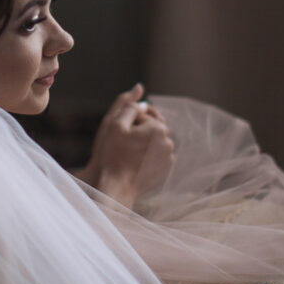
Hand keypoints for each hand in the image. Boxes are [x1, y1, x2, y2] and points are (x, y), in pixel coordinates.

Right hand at [76, 84, 175, 207]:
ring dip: (144, 145)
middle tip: (122, 144)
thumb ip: (129, 106)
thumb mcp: (115, 125)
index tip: (118, 134)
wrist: (118, 186)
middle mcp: (167, 141)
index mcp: (157, 128)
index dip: (127, 122)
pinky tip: (135, 163)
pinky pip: (157, 157)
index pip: (141, 116)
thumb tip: (142, 97)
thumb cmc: (114, 155)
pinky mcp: (167, 170)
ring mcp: (169, 157)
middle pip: (150, 129)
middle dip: (138, 133)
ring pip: (154, 143)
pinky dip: (149, 157)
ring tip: (128, 154)